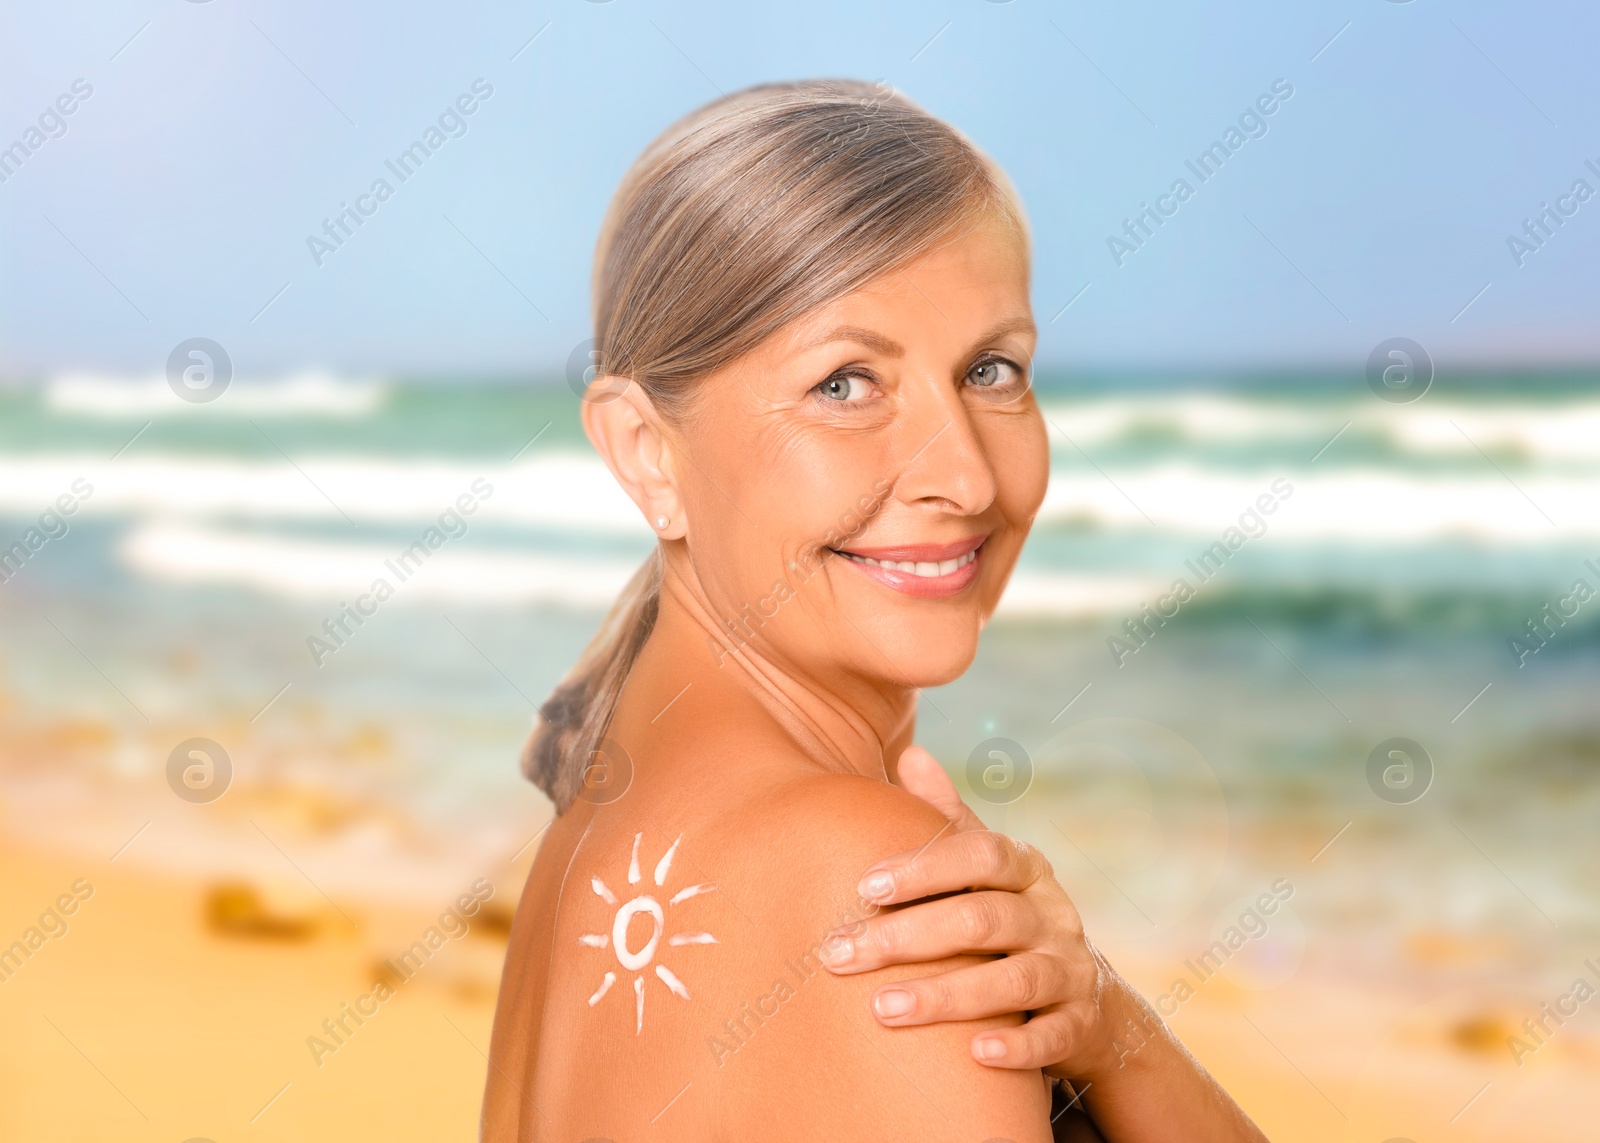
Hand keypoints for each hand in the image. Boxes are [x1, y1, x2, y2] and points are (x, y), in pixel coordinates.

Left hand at [819, 745, 1129, 1080]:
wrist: (1088, 997)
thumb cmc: (1010, 918)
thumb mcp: (989, 868)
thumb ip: (950, 819)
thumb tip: (909, 754)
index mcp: (1026, 868)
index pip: (979, 854)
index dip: (924, 867)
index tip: (864, 887)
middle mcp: (1053, 913)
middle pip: (984, 918)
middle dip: (907, 938)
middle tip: (840, 956)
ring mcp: (1071, 969)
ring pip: (1015, 979)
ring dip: (947, 995)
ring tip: (882, 1009)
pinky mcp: (1081, 1023)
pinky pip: (1055, 1035)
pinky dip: (1019, 1046)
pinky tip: (975, 1056)